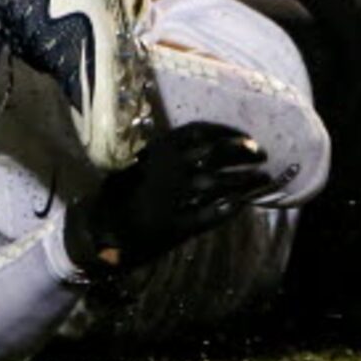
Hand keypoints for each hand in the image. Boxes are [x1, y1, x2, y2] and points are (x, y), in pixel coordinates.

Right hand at [62, 122, 276, 278]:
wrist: (97, 229)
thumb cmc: (120, 192)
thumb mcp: (139, 165)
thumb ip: (165, 155)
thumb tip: (206, 146)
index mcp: (155, 151)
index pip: (197, 132)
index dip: (225, 132)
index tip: (246, 136)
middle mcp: (163, 171)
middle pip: (212, 154)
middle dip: (241, 152)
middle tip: (262, 154)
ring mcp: (169, 200)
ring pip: (216, 184)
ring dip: (243, 180)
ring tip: (263, 179)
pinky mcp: (172, 228)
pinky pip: (207, 217)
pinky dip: (226, 210)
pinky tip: (241, 206)